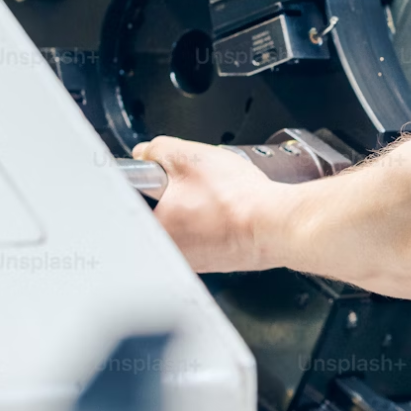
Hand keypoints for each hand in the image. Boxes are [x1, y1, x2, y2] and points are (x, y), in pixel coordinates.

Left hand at [131, 136, 285, 273]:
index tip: (163, 172)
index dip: (150, 177)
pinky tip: (230, 212)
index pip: (134, 196)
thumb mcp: (190, 155)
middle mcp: (171, 251)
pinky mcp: (217, 261)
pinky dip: (216, 223)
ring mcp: (196, 260)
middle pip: (161, 211)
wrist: (276, 224)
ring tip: (217, 197)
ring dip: (197, 208)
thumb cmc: (238, 199)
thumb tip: (146, 152)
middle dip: (174, 192)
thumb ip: (156, 149)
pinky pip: (208, 236)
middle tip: (195, 182)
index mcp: (155, 227)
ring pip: (186, 224)